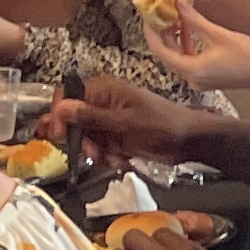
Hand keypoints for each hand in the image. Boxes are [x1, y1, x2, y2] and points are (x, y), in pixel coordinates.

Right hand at [42, 73, 219, 162]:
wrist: (190, 142)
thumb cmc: (163, 126)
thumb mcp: (124, 123)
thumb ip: (91, 117)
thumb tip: (61, 108)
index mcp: (104, 89)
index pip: (66, 96)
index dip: (58, 115)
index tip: (59, 134)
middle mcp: (103, 102)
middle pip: (73, 120)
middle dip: (81, 140)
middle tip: (93, 154)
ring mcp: (110, 120)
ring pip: (86, 137)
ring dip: (95, 151)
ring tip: (112, 158)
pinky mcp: (117, 136)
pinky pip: (100, 147)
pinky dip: (107, 156)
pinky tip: (121, 160)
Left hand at [153, 9, 249, 100]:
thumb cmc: (249, 57)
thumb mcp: (218, 34)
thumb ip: (194, 19)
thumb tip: (178, 2)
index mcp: (191, 70)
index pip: (159, 49)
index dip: (151, 30)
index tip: (148, 15)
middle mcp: (192, 78)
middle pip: (166, 53)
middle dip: (163, 32)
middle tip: (161, 12)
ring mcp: (199, 80)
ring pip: (177, 56)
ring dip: (175, 38)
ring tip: (175, 18)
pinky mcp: (206, 77)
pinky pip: (188, 60)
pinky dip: (186, 45)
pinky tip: (189, 30)